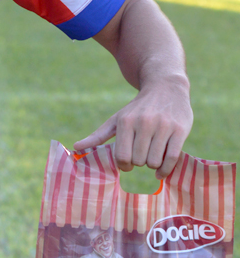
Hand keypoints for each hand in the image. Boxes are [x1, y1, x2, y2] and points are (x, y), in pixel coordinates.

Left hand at [74, 75, 192, 179]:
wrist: (166, 87)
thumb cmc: (138, 108)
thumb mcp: (117, 119)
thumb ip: (98, 136)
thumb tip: (76, 148)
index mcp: (126, 122)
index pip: (121, 157)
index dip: (124, 165)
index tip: (127, 163)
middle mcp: (144, 123)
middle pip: (138, 161)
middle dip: (139, 163)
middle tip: (141, 156)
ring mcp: (163, 126)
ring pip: (154, 162)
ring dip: (152, 166)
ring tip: (152, 157)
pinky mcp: (180, 130)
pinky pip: (172, 159)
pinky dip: (165, 170)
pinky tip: (161, 170)